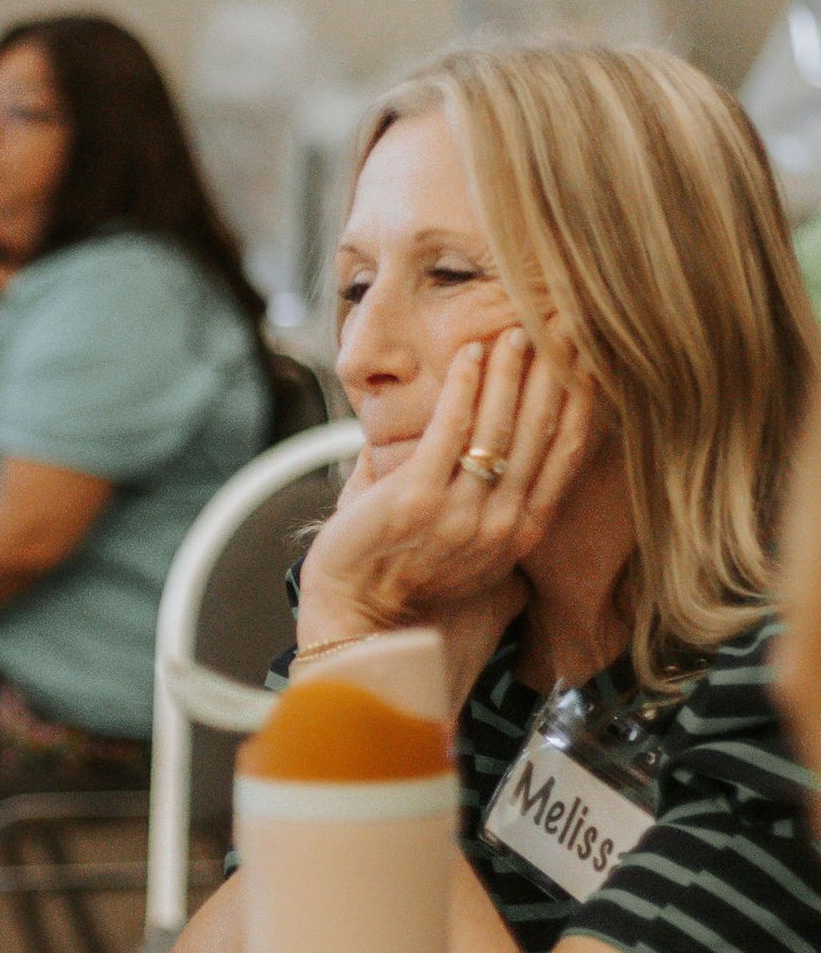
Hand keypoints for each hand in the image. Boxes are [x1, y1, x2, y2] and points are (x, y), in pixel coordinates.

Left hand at [301, 332, 597, 702]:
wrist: (361, 627)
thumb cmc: (410, 585)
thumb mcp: (470, 546)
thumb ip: (484, 497)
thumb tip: (477, 440)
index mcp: (523, 532)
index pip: (567, 454)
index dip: (584, 401)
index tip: (591, 357)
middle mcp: (504, 524)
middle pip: (543, 433)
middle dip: (556, 375)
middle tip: (562, 326)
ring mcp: (463, 514)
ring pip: (501, 427)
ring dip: (511, 373)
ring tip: (516, 332)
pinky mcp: (416, 500)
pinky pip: (450, 431)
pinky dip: (463, 388)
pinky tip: (469, 354)